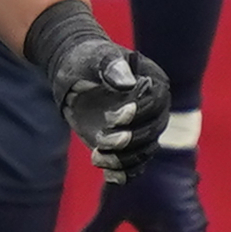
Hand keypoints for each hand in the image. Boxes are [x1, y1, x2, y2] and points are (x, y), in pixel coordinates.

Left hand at [26, 2, 169, 180]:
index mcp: (153, 84)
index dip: (139, 113)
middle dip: (130, 140)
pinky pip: (133, 164)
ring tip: (97, 157)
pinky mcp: (124, 143)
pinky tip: (108, 173)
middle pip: (153, 131)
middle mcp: (152, 109)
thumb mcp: (97, 58)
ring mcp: (139, 128)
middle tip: (102, 140)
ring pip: (144, 151)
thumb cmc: (87, 60)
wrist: (73, 73)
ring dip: (124, 159)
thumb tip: (128, 83)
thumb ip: (112, 67)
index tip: (115, 117)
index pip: (157, 103)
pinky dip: (123, 172)